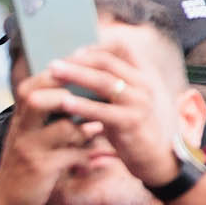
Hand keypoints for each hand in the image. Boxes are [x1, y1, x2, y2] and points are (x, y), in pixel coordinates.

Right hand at [0, 67, 105, 204]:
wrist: (5, 204)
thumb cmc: (22, 167)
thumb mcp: (27, 139)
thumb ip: (45, 119)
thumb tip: (76, 97)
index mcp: (18, 120)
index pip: (30, 87)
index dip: (56, 76)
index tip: (81, 72)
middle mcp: (20, 131)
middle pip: (39, 99)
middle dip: (70, 94)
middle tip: (94, 96)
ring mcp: (29, 149)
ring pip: (64, 127)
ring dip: (86, 128)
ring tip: (97, 129)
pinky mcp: (41, 169)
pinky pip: (73, 154)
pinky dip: (88, 155)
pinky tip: (96, 159)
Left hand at [47, 39, 185, 188]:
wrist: (152, 157)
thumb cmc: (129, 128)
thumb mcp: (121, 101)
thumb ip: (107, 85)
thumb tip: (76, 69)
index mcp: (141, 75)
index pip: (121, 49)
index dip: (96, 47)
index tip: (72, 52)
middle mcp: (143, 84)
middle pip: (107, 63)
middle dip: (78, 61)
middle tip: (53, 63)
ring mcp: (139, 102)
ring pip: (105, 82)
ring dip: (76, 76)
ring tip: (53, 74)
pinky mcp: (131, 122)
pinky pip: (103, 111)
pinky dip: (82, 105)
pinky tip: (64, 102)